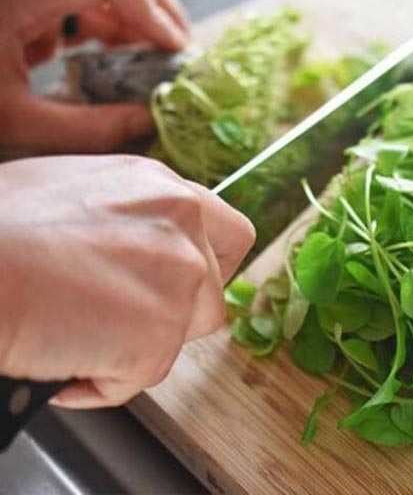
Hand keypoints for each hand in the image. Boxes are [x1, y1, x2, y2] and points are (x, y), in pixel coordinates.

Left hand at [0, 0, 188, 155]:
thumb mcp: (21, 123)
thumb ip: (88, 127)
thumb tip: (152, 121)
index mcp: (18, 0)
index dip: (148, 8)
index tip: (174, 47)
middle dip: (155, 11)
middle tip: (181, 51)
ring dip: (138, 24)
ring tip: (161, 61)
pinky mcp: (31, 9)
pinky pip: (86, 7)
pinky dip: (114, 31)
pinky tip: (127, 61)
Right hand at [0, 155, 254, 407]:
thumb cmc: (0, 228)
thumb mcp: (77, 190)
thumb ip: (130, 215)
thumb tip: (137, 245)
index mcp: (165, 189)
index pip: (231, 234)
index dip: (212, 267)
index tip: (186, 286)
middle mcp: (184, 228)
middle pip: (214, 294)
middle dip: (176, 316)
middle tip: (123, 321)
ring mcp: (178, 281)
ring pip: (181, 338)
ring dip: (136, 348)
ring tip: (76, 337)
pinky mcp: (157, 335)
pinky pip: (139, 377)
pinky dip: (100, 382)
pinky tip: (60, 360)